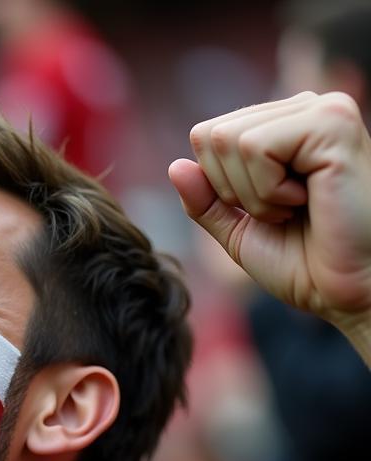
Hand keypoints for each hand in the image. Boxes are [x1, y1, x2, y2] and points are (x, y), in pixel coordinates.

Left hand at [169, 92, 370, 357]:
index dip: (218, 186)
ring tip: (296, 207)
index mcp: (282, 127)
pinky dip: (268, 190)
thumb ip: (205, 201)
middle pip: (212, 136)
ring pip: (231, 140)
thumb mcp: (237, 231)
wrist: (345, 291)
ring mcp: (321, 110)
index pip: (207, 136)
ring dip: (254, 194)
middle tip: (281, 212)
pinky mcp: (332, 123)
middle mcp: (304, 108)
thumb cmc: (303, 263)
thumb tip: (175, 166)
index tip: (264, 210)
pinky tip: (307, 200)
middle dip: (232, 190)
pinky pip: (255, 148)